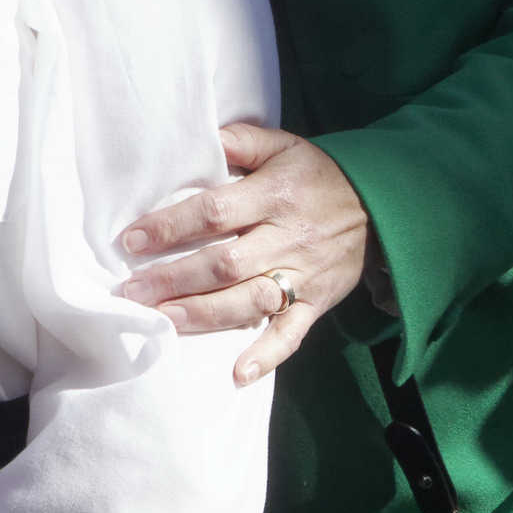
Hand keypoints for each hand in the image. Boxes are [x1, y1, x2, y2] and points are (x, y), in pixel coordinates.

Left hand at [116, 121, 370, 382]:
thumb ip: (238, 141)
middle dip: (175, 279)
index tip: (132, 240)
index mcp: (274, 195)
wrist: (381, 206)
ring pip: (250, 301)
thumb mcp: (281, 145)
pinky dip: (267, 355)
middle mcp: (287, 238)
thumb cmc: (316, 174)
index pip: (214, 212)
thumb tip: (195, 139)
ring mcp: (304, 275)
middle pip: (224, 263)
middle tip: (132, 291)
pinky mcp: (318, 303)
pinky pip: (293, 333)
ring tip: (163, 322)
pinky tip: (238, 373)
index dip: (171, 227)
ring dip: (205, 315)